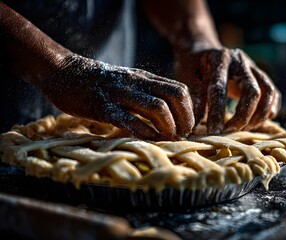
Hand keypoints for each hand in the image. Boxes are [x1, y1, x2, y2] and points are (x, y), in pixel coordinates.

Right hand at [42, 54, 193, 139]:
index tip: (186, 128)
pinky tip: (149, 141)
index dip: (189, 112)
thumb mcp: (127, 82)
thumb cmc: (98, 82)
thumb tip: (168, 116)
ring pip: (157, 107)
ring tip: (166, 139)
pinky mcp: (102, 107)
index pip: (180, 90)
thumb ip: (145, 93)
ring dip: (168, 127)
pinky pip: (129, 120)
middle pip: (175, 97)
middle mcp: (136, 83)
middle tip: (180, 136)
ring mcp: (120, 94)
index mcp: (144, 78)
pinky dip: (144, 132)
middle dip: (184, 120)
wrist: (63, 71)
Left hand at [174, 47, 280, 133]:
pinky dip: (269, 111)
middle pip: (252, 91)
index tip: (213, 131)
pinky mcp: (262, 75)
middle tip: (230, 131)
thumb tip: (196, 124)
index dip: (217, 113)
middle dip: (243, 116)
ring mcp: (254, 67)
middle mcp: (240, 60)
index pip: (220, 88)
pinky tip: (255, 122)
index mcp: (219, 59)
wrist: (204, 51)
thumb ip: (194, 97)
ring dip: (258, 116)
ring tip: (243, 129)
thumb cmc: (192, 66)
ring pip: (268, 93)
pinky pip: (274, 94)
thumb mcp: (186, 76)